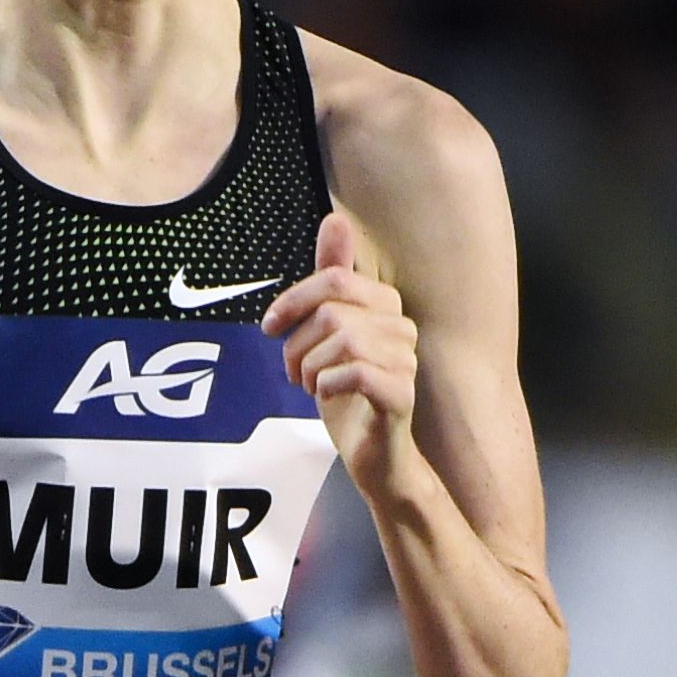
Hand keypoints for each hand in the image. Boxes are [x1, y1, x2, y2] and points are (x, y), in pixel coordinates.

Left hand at [263, 209, 421, 460]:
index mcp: (384, 306)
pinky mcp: (401, 395)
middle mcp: (401, 327)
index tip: (270, 327)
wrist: (376, 457)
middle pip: (331, 311)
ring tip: (310, 385)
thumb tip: (336, 219)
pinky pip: (355, 371)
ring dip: (309, 368)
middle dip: (297, 344)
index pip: (333, 279)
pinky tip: (326, 395)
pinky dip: (327, 384)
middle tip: (293, 371)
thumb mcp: (329, 333)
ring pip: (341, 340)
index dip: (293, 300)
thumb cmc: (349, 394)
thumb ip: (331, 280)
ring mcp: (405, 361)